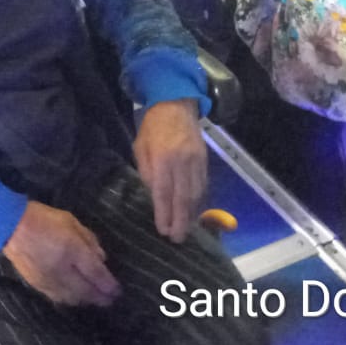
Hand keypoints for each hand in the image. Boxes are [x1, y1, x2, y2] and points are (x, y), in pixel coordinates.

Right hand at [1, 201, 120, 306]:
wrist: (11, 228)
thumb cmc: (44, 219)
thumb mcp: (71, 221)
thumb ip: (89, 240)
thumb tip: (102, 259)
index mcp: (72, 250)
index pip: (96, 274)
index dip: (109, 285)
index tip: (118, 291)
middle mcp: (63, 269)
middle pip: (87, 291)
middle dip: (101, 298)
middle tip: (111, 300)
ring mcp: (50, 280)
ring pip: (73, 298)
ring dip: (87, 300)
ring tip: (96, 299)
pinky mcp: (38, 286)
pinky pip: (59, 298)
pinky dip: (71, 300)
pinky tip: (76, 298)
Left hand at [133, 99, 206, 242]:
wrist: (176, 105)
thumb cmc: (153, 127)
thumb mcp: (141, 147)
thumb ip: (147, 172)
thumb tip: (154, 195)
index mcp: (163, 158)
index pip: (164, 192)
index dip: (164, 214)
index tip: (163, 231)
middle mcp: (182, 162)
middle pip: (183, 198)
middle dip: (180, 221)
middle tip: (177, 239)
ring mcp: (196, 162)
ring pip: (196, 194)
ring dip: (191, 215)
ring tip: (185, 231)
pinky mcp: (205, 161)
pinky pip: (203, 186)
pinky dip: (199, 202)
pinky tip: (194, 213)